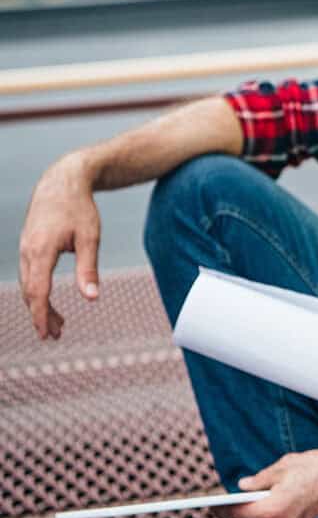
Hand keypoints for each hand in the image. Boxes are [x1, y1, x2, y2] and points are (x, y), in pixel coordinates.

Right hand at [19, 153, 100, 339]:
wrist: (62, 182)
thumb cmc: (79, 208)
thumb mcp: (90, 238)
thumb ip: (89, 268)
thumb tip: (92, 298)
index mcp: (41, 250)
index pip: (37, 291)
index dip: (40, 315)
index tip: (45, 334)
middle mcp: (27, 251)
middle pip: (30, 292)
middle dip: (41, 315)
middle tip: (57, 335)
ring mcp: (24, 248)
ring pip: (27, 284)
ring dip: (39, 305)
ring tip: (58, 323)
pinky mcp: (27, 246)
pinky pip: (28, 274)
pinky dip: (37, 290)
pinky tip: (48, 298)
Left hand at [215, 447, 317, 517]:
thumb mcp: (288, 464)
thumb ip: (262, 477)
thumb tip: (244, 485)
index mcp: (273, 509)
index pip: (236, 513)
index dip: (220, 508)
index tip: (210, 503)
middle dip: (237, 513)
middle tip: (229, 501)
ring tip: (248, 504)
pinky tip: (271, 508)